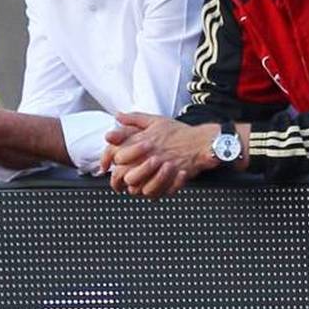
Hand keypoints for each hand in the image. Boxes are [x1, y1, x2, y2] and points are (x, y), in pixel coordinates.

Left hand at [102, 113, 220, 198]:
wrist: (202, 142)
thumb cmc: (179, 132)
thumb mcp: (155, 120)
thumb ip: (134, 119)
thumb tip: (117, 116)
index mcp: (144, 141)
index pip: (117, 155)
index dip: (108, 162)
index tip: (106, 166)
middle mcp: (150, 155)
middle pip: (125, 174)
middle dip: (119, 179)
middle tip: (118, 181)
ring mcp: (160, 169)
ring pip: (138, 187)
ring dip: (133, 187)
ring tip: (133, 186)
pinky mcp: (169, 179)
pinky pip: (154, 193)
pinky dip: (149, 193)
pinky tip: (148, 189)